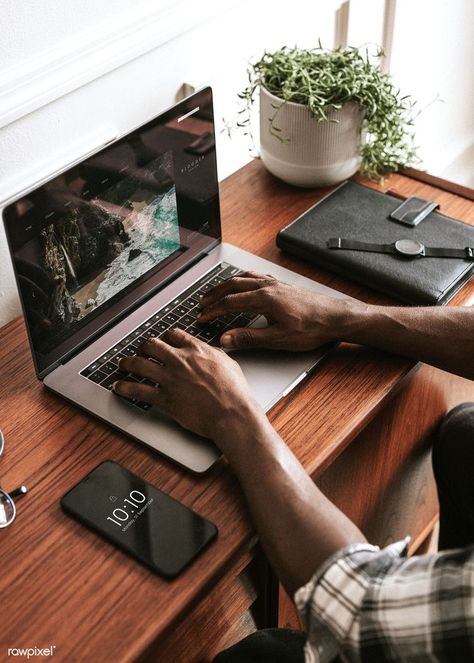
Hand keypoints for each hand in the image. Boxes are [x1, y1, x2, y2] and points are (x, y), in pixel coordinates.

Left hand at [113, 328, 260, 439]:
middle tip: (139, 351)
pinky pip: (138, 391)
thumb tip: (211, 352)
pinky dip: (125, 388)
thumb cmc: (235, 392)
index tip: (162, 341)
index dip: (165, 338)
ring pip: (139, 364)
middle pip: (152, 345)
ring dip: (127, 363)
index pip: (174, 335)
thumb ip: (214, 355)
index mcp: (196, 350)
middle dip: (142, 347)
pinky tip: (119, 387)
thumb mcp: (228, 363)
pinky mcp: (164, 398)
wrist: (231, 413)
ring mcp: (170, 379)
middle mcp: (180, 360)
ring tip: (122, 364)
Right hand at [198, 271, 340, 350]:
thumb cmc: (312, 328)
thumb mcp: (278, 339)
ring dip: (227, 284)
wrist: (336, 317)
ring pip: (245, 278)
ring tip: (217, 291)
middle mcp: (268, 287)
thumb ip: (249, 339)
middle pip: (233, 286)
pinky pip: (257, 277)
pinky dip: (244, 279)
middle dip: (215, 294)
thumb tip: (226, 339)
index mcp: (264, 299)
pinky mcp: (284, 285)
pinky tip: (245, 283)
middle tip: (202, 302)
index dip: (213, 311)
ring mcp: (276, 284)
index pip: (230, 303)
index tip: (201, 317)